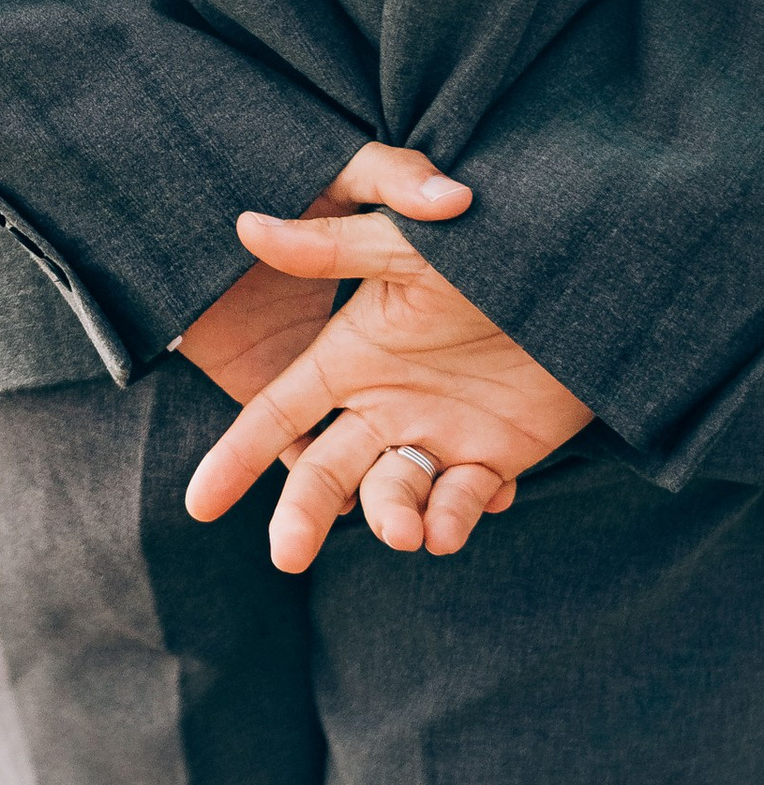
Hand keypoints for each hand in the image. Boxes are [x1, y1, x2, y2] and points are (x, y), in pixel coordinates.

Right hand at [183, 149, 590, 569]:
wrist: (587, 276)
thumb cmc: (493, 247)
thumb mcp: (408, 246)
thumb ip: (332, 248)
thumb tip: (244, 227)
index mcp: (350, 356)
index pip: (277, 415)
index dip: (237, 457)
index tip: (198, 505)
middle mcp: (384, 402)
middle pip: (324, 473)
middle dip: (301, 516)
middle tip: (287, 557)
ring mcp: (437, 432)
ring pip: (391, 495)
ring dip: (391, 518)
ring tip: (406, 531)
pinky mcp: (494, 455)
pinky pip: (460, 500)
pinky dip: (455, 518)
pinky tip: (457, 520)